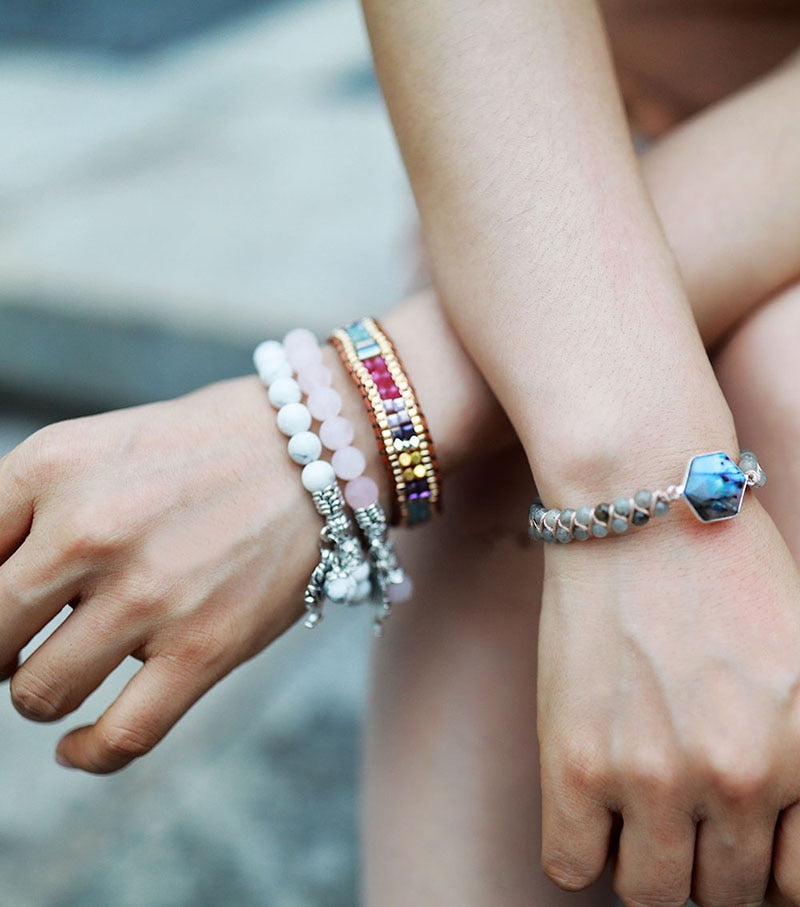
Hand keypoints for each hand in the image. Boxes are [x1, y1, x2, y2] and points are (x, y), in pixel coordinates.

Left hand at [0, 377, 315, 772]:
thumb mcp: (89, 448)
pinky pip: (119, 738)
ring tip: (66, 669)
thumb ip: (16, 510)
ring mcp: (151, 593)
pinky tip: (77, 746)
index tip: (0, 619)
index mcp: (50, 469)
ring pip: (38, 696)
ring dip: (40, 694)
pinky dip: (86, 755)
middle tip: (21, 644)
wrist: (312, 451)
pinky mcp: (206, 647)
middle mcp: (91, 530)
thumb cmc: (193, 453)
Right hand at [537, 502, 799, 904]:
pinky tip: (588, 805)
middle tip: (684, 806)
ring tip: (637, 804)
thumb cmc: (726, 569)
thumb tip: (774, 819)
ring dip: (646, 861)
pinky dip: (580, 849)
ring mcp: (653, 776)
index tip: (739, 839)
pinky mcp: (575, 761)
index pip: (797, 887)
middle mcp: (740, 780)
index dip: (767, 866)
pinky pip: (569, 867)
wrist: (641, 506)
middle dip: (708, 861)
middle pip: (725, 893)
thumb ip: (798, 754)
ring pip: (651, 893)